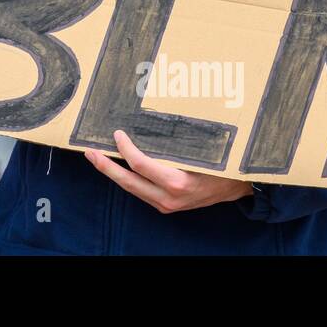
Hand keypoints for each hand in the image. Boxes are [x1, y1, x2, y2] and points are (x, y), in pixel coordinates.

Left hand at [84, 130, 253, 213]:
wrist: (237, 188)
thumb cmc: (221, 164)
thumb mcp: (203, 152)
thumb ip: (178, 143)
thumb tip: (152, 120)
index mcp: (178, 182)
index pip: (140, 165)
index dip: (125, 149)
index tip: (117, 134)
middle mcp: (169, 197)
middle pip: (128, 182)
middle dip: (106, 166)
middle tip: (89, 152)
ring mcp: (167, 204)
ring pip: (132, 189)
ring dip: (112, 173)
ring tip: (97, 158)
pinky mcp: (166, 206)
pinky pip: (141, 192)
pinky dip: (127, 178)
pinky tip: (117, 167)